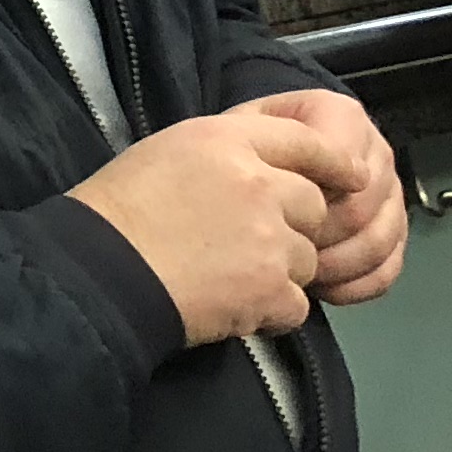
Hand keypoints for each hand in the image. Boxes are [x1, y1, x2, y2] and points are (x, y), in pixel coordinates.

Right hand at [64, 108, 336, 346]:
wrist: (101, 270)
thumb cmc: (120, 207)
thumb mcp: (169, 150)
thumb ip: (225, 150)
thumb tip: (266, 166)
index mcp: (228, 141)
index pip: (304, 140)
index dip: (332, 161)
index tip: (350, 177)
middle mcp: (257, 183)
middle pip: (312, 205)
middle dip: (292, 225)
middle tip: (246, 241)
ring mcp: (269, 239)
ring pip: (307, 257)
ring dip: (281, 271)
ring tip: (231, 276)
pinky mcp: (270, 290)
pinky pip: (297, 304)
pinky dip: (271, 311)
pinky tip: (234, 305)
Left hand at [225, 88, 408, 305]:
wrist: (256, 168)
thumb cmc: (243, 150)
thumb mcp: (242, 131)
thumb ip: (273, 147)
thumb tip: (308, 194)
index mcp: (342, 116)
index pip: (344, 163)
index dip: (311, 196)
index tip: (278, 214)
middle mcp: (375, 152)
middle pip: (362, 207)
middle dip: (319, 236)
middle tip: (281, 253)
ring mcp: (389, 195)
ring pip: (380, 241)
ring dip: (337, 265)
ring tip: (298, 274)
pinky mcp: (393, 235)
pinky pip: (388, 269)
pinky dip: (356, 285)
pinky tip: (324, 289)